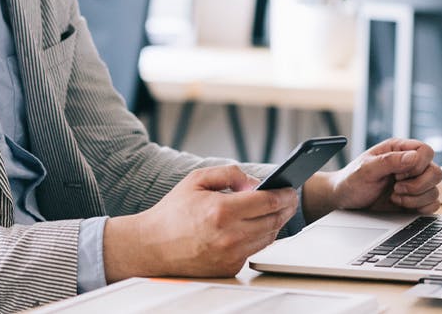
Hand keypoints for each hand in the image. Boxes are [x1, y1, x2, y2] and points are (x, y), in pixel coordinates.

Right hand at [103, 165, 298, 281]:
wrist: (152, 246)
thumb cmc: (172, 212)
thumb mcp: (197, 180)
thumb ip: (229, 173)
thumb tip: (254, 183)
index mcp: (222, 211)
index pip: (267, 201)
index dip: (284, 194)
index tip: (290, 188)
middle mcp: (229, 236)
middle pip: (274, 221)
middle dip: (285, 208)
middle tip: (289, 199)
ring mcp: (230, 256)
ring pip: (268, 238)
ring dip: (275, 223)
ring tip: (276, 210)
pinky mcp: (229, 268)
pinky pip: (253, 250)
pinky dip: (258, 238)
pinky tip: (255, 226)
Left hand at [302, 138, 441, 220]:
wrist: (344, 202)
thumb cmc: (351, 181)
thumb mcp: (365, 169)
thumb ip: (389, 161)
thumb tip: (414, 157)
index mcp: (399, 150)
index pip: (426, 151)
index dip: (418, 165)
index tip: (398, 175)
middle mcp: (410, 165)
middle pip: (436, 172)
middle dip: (417, 185)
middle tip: (396, 188)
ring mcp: (414, 183)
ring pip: (435, 190)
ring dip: (415, 198)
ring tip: (394, 197)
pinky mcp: (415, 200)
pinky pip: (433, 204)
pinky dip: (420, 208)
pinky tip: (402, 205)